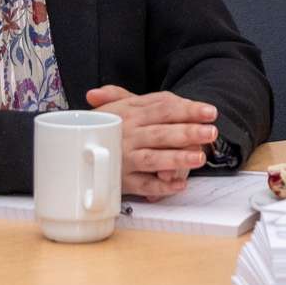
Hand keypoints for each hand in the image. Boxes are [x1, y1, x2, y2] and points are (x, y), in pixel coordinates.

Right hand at [84, 86, 217, 199]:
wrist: (74, 154)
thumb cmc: (106, 128)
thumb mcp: (117, 107)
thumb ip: (140, 98)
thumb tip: (171, 97)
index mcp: (129, 114)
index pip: (162, 109)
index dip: (187, 109)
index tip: (210, 111)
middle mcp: (127, 136)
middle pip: (161, 133)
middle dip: (187, 132)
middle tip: (211, 132)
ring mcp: (124, 160)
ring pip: (153, 159)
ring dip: (177, 159)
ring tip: (199, 157)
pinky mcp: (122, 182)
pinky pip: (143, 186)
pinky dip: (161, 187)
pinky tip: (180, 185)